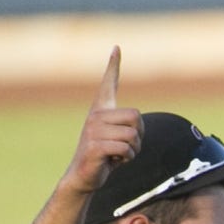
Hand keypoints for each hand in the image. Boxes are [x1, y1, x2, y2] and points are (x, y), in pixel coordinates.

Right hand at [65, 48, 140, 194]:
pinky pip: (126, 148)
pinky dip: (127, 158)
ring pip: (133, 135)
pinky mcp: (94, 146)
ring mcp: (93, 130)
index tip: (116, 47)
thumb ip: (127, 126)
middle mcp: (95, 116)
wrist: (84, 176)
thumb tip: (136, 121)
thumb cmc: (104, 156)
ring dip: (133, 150)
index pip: (108, 84)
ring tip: (117, 154)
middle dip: (139, 136)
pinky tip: (113, 161)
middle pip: (136, 117)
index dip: (113, 66)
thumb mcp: (117, 138)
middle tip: (124, 146)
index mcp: (101, 111)